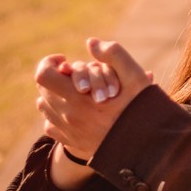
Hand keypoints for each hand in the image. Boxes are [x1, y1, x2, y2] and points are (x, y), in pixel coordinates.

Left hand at [36, 38, 152, 158]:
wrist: (147, 148)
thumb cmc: (141, 110)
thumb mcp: (135, 76)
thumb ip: (114, 54)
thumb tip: (91, 42)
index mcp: (78, 98)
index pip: (43, 75)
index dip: (50, 63)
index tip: (65, 60)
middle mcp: (67, 117)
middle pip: (43, 90)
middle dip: (55, 77)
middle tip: (74, 75)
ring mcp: (68, 131)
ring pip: (45, 108)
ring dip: (55, 95)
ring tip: (76, 91)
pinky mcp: (72, 142)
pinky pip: (51, 126)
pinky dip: (57, 115)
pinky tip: (75, 110)